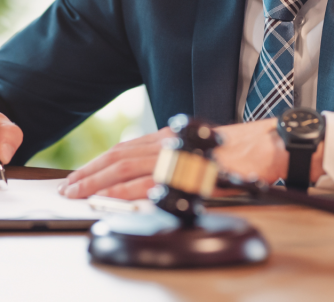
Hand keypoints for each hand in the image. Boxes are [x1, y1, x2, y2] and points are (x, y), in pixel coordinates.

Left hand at [60, 118, 324, 199]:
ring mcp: (176, 155)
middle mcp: (167, 143)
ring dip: (99, 181)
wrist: (265, 145)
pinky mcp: (187, 170)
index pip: (123, 149)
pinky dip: (128, 188)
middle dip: (89, 173)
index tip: (78, 176)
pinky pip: (152, 180)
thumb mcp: (195, 147)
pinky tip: (113, 195)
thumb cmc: (236, 149)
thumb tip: (144, 173)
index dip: (98, 163)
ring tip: (79, 192)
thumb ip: (169, 156)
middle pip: (118, 156)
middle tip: (68, 187)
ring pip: (127, 167)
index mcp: (166, 137)